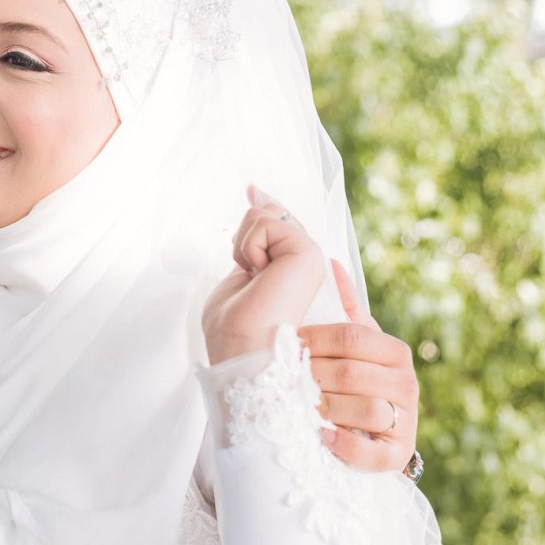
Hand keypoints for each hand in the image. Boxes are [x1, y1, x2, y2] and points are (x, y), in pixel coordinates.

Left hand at [202, 186, 326, 363]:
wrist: (242, 355)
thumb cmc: (235, 328)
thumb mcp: (239, 274)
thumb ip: (252, 238)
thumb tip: (255, 188)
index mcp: (292, 267)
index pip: (276, 220)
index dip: (259, 208)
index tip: (250, 193)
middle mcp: (306, 260)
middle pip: (268, 212)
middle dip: (245, 239)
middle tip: (250, 275)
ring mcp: (310, 256)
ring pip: (263, 214)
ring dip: (245, 247)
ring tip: (256, 279)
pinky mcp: (308, 253)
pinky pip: (264, 222)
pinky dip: (249, 248)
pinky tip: (260, 275)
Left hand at [297, 261, 419, 472]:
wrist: (364, 435)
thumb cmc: (346, 383)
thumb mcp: (348, 346)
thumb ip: (341, 308)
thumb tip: (330, 261)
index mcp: (392, 351)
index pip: (352, 337)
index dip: (312, 340)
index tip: (282, 343)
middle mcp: (405, 383)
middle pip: (352, 373)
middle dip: (310, 376)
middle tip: (280, 379)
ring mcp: (405, 420)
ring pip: (366, 409)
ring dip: (325, 409)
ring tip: (298, 408)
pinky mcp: (397, 455)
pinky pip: (376, 453)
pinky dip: (346, 446)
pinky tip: (321, 437)